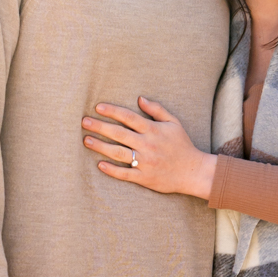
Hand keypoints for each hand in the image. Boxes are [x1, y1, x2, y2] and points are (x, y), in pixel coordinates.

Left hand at [82, 97, 217, 198]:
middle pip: (119, 133)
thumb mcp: (174, 123)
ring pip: (118, 153)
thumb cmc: (182, 145)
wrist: (193, 172)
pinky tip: (100, 164)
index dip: (112, 111)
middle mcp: (147, 145)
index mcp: (153, 130)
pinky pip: (125, 174)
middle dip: (100, 127)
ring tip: (86, 140)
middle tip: (84, 122)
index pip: (128, 117)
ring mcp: (145, 162)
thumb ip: (157, 110)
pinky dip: (112, 170)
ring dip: (100, 146)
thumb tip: (140, 98)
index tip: (98, 107)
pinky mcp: (145, 178)